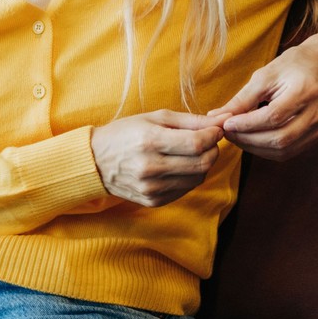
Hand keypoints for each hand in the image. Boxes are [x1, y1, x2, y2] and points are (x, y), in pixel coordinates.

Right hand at [90, 111, 222, 206]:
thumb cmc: (126, 133)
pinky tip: (179, 166)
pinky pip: (185, 190)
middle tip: (209, 141)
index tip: (215, 130)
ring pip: (197, 179)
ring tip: (193, 153)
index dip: (213, 136)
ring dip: (203, 164)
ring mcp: (151, 188)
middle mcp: (151, 167)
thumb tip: (222, 121)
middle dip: (213, 150)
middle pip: (202, 163)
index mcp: (150, 141)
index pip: (197, 143)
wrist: (95, 162)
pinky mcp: (153, 201)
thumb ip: (191, 120)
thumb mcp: (155, 117)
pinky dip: (190, 177)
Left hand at [208, 27, 317, 160]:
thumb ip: (242, 98)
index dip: (247, 124)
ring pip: (284, 150)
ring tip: (238, 137)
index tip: (226, 124)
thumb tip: (216, 117)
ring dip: (256, 148)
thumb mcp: (266, 75)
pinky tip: (254, 140)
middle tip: (228, 133)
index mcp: (305, 91)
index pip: (273, 117)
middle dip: (248, 140)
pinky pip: (290, 151)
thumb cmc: (293, 65)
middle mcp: (317, 112)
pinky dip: (268, 150)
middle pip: (280, 138)